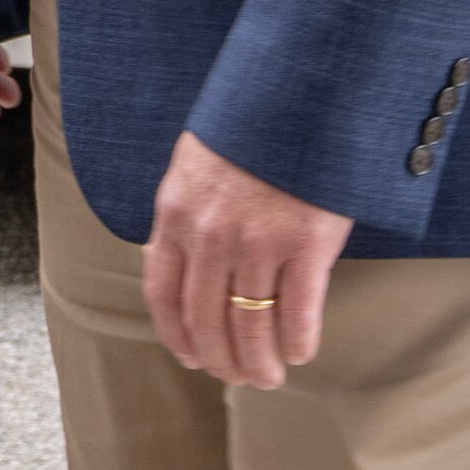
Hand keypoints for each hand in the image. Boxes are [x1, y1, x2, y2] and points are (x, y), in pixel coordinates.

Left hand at [145, 130, 355, 388]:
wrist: (300, 92)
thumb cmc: (252, 128)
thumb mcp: (196, 163)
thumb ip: (186, 212)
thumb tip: (180, 261)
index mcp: (176, 214)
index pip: (163, 293)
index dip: (177, 335)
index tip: (192, 358)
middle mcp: (210, 235)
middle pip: (207, 319)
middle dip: (221, 359)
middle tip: (239, 377)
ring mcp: (258, 241)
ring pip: (250, 323)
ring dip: (259, 361)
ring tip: (270, 377)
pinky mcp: (306, 242)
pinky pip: (298, 310)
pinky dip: (298, 339)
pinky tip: (301, 352)